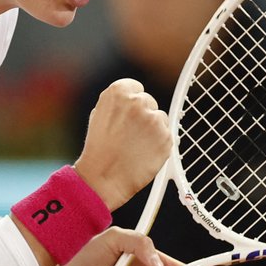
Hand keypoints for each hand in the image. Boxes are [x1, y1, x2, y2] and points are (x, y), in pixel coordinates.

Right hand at [74, 79, 170, 210]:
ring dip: (152, 129)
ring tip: (135, 146)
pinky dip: (158, 144)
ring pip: (159, 118)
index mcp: (118, 91)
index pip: (135, 87)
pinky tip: (143, 154)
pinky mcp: (166, 137)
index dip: (131, 103)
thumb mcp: (99, 115)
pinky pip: (166, 136)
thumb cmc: (98, 149)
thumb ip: (118, 103)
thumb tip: (133, 98)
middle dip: (143, 116)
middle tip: (130, 134)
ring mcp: (154, 119)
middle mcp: (138, 101)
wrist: (103, 178)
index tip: (128, 115)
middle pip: (148, 102)